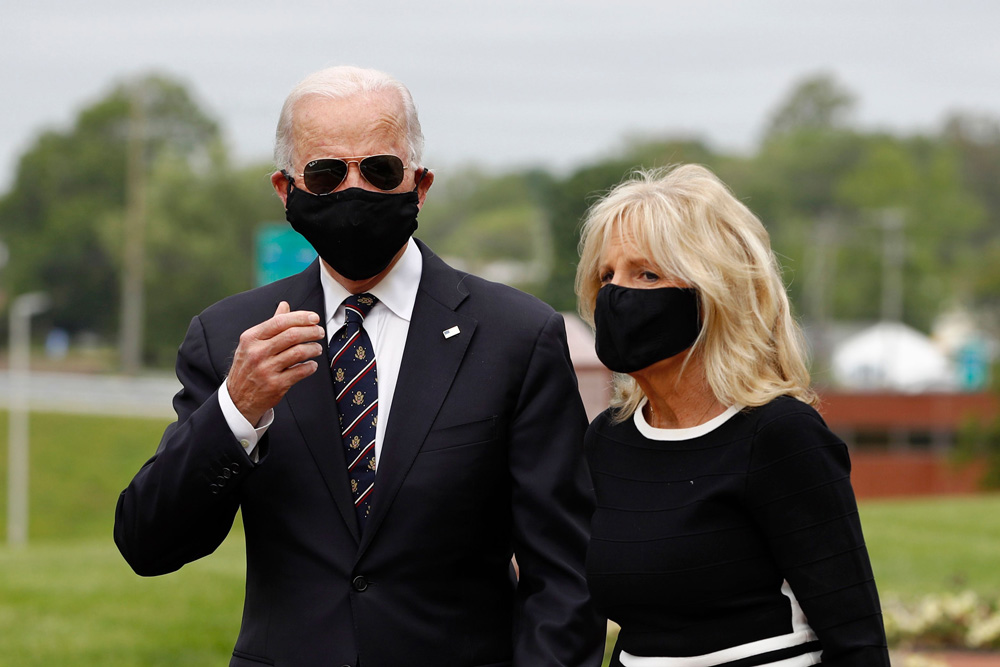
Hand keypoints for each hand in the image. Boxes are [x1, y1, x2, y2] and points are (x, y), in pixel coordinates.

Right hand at [227, 301, 324, 424]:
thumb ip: (271, 325)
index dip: (301, 317)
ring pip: (298, 352)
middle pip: (292, 335)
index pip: (280, 322)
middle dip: (311, 331)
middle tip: (320, 332)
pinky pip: (300, 371)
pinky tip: (312, 365)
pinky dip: (310, 367)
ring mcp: (266, 369)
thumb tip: (284, 305)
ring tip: (317, 348)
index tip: (315, 318)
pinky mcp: (275, 385)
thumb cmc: (248, 367)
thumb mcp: (253, 344)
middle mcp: (257, 352)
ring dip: (313, 348)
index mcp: (251, 338)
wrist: (237, 398)